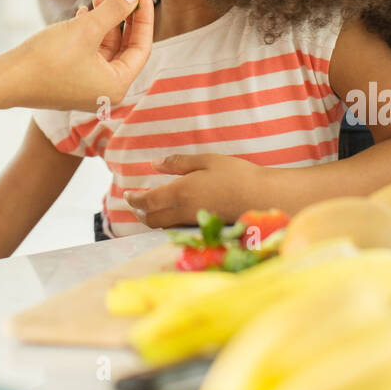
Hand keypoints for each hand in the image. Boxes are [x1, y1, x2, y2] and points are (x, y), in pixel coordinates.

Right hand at [5, 0, 153, 112]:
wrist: (6, 79)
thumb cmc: (48, 58)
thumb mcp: (86, 29)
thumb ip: (114, 11)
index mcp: (116, 86)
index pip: (141, 47)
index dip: (144, 17)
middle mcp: (105, 91)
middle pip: (125, 48)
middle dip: (123, 17)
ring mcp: (87, 87)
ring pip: (106, 49)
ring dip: (105, 22)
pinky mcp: (71, 80)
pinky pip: (90, 53)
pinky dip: (90, 33)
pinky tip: (83, 13)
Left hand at [123, 153, 261, 229]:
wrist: (263, 198)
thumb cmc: (237, 174)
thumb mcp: (207, 160)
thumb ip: (179, 163)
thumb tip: (154, 164)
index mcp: (181, 192)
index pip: (147, 202)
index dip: (134, 200)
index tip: (127, 195)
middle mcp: (184, 212)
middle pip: (152, 220)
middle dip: (139, 213)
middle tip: (135, 205)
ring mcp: (195, 223)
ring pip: (164, 227)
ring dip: (152, 220)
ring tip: (150, 210)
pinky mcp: (206, 229)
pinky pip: (178, 229)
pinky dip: (168, 223)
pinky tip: (173, 215)